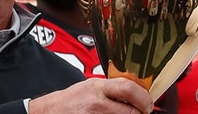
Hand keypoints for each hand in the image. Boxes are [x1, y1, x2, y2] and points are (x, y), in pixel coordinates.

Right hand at [28, 78, 152, 113]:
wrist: (49, 112)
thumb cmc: (70, 100)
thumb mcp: (91, 86)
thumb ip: (112, 88)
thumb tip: (136, 93)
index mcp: (98, 87)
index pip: (128, 89)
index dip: (143, 98)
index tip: (148, 104)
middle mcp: (96, 103)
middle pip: (130, 111)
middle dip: (140, 113)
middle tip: (142, 112)